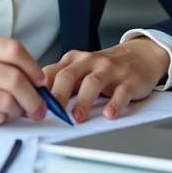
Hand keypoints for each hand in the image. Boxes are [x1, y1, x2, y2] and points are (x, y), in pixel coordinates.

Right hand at [0, 31, 47, 126]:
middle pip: (14, 79)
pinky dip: (2, 119)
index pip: (14, 50)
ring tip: (17, 111)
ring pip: (6, 102)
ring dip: (19, 110)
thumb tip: (35, 78)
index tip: (41, 80)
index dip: (33, 67)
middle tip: (39, 106)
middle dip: (34, 97)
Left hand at [43, 37, 169, 122]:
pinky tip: (109, 113)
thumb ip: (61, 82)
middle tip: (52, 112)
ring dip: (83, 100)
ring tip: (77, 117)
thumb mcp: (80, 70)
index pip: (52, 72)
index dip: (40, 90)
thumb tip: (36, 102)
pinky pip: (121, 91)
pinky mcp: (129, 80)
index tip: (32, 105)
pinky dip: (115, 103)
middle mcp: (90, 62)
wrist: (140, 55)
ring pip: (93, 82)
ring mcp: (110, 70)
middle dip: (58, 94)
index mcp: (74, 60)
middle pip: (69, 75)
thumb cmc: (105, 67)